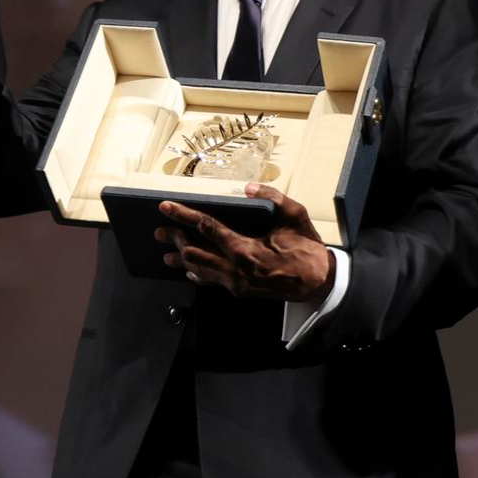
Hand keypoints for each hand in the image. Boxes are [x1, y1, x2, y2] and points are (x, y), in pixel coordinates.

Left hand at [154, 183, 334, 301]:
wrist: (318, 281)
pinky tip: (188, 270)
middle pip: (193, 252)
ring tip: (165, 252)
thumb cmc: (306, 248)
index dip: (183, 216)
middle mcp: (235, 269)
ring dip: (180, 258)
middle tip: (159, 231)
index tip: (165, 207)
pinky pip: (211, 282)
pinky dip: (196, 274)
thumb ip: (273, 198)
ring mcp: (235, 283)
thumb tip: (249, 187)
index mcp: (246, 249)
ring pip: (198, 269)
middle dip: (174, 239)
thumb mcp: (295, 216)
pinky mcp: (239, 291)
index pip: (206, 228)